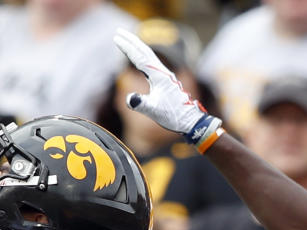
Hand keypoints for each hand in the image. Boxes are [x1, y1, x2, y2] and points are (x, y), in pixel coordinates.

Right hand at [113, 29, 222, 149]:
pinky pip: (152, 64)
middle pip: (145, 51)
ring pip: (149, 56)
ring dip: (137, 47)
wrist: (190, 121)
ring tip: (127, 41)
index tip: (116, 38)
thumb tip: (130, 99)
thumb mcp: (155, 111)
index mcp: (159, 76)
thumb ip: (141, 104)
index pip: (140, 58)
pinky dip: (143, 57)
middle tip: (119, 32)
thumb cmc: (173, 116)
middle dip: (131, 41)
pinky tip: (141, 60)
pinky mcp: (166, 81)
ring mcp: (165, 76)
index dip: (127, 48)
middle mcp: (162, 73)